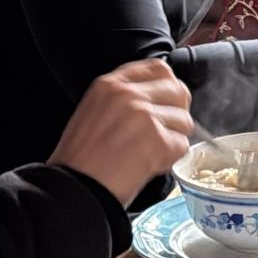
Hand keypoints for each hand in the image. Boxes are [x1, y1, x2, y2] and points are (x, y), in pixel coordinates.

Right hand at [48, 59, 192, 206]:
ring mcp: (144, 116)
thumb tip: (159, 95)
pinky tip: (147, 165)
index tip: (166, 101)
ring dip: (172, 139)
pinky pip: (181, 146)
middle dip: (176, 113)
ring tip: (147, 152)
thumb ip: (124, 98)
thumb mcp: (93, 111)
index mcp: (110, 85)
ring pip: (184, 121)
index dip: (167, 87)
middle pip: (178, 92)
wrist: (73, 188)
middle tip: (161, 132)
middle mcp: (128, 95)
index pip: (159, 68)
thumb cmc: (80, 159)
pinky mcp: (157, 140)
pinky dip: (169, 159)